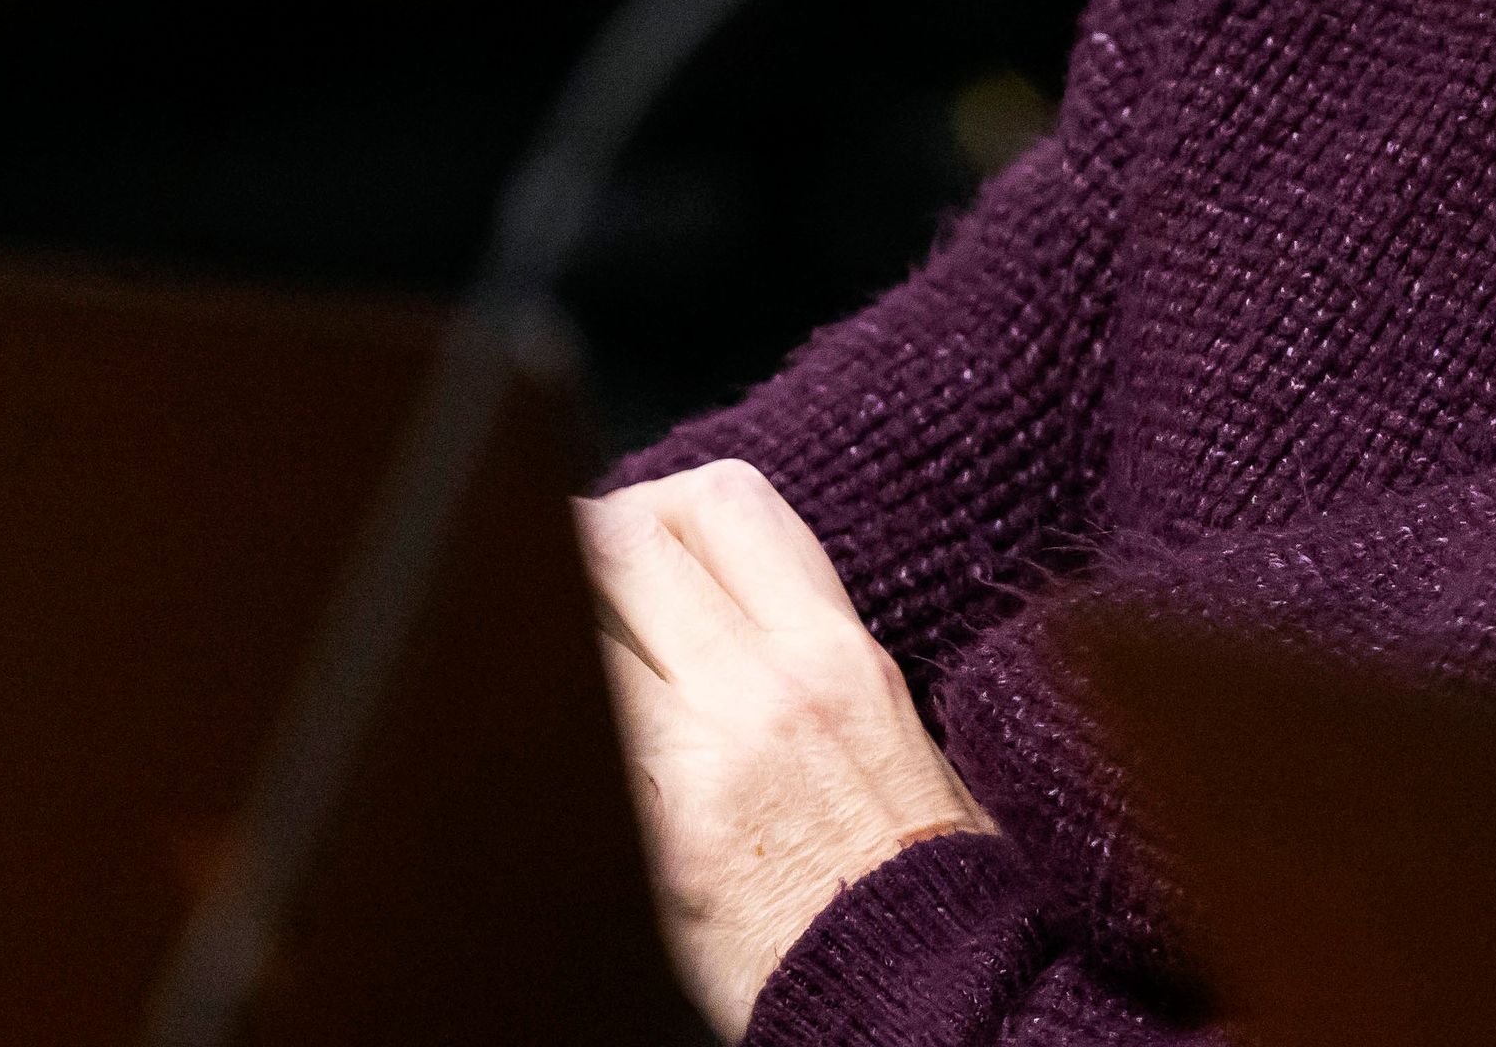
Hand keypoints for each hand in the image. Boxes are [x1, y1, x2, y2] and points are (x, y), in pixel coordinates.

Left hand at [579, 461, 993, 1038]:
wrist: (934, 998)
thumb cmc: (920, 884)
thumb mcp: (890, 733)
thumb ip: (813, 659)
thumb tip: (732, 610)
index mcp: (836, 654)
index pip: (724, 499)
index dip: (660, 506)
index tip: (640, 546)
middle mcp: (772, 682)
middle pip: (632, 535)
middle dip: (586, 547)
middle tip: (571, 590)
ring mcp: (711, 751)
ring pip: (588, 618)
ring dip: (563, 627)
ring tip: (561, 657)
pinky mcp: (660, 829)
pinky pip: (585, 724)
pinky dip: (563, 716)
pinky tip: (565, 742)